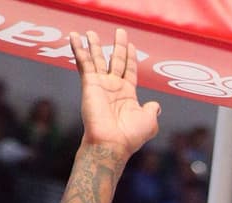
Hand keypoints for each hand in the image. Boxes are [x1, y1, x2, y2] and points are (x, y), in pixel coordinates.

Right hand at [71, 29, 159, 158]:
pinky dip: (79, 49)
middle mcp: (114, 88)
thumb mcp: (149, 121)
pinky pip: (84, 62)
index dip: (131, 58)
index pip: (129, 71)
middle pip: (116, 61)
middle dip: (118, 46)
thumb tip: (156, 106)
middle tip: (120, 31)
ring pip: (98, 59)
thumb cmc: (131, 136)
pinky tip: (75, 37)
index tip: (131, 45)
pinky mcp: (90, 84)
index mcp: (128, 95)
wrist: (112, 142)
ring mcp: (101, 85)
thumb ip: (152, 110)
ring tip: (90, 31)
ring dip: (94, 45)